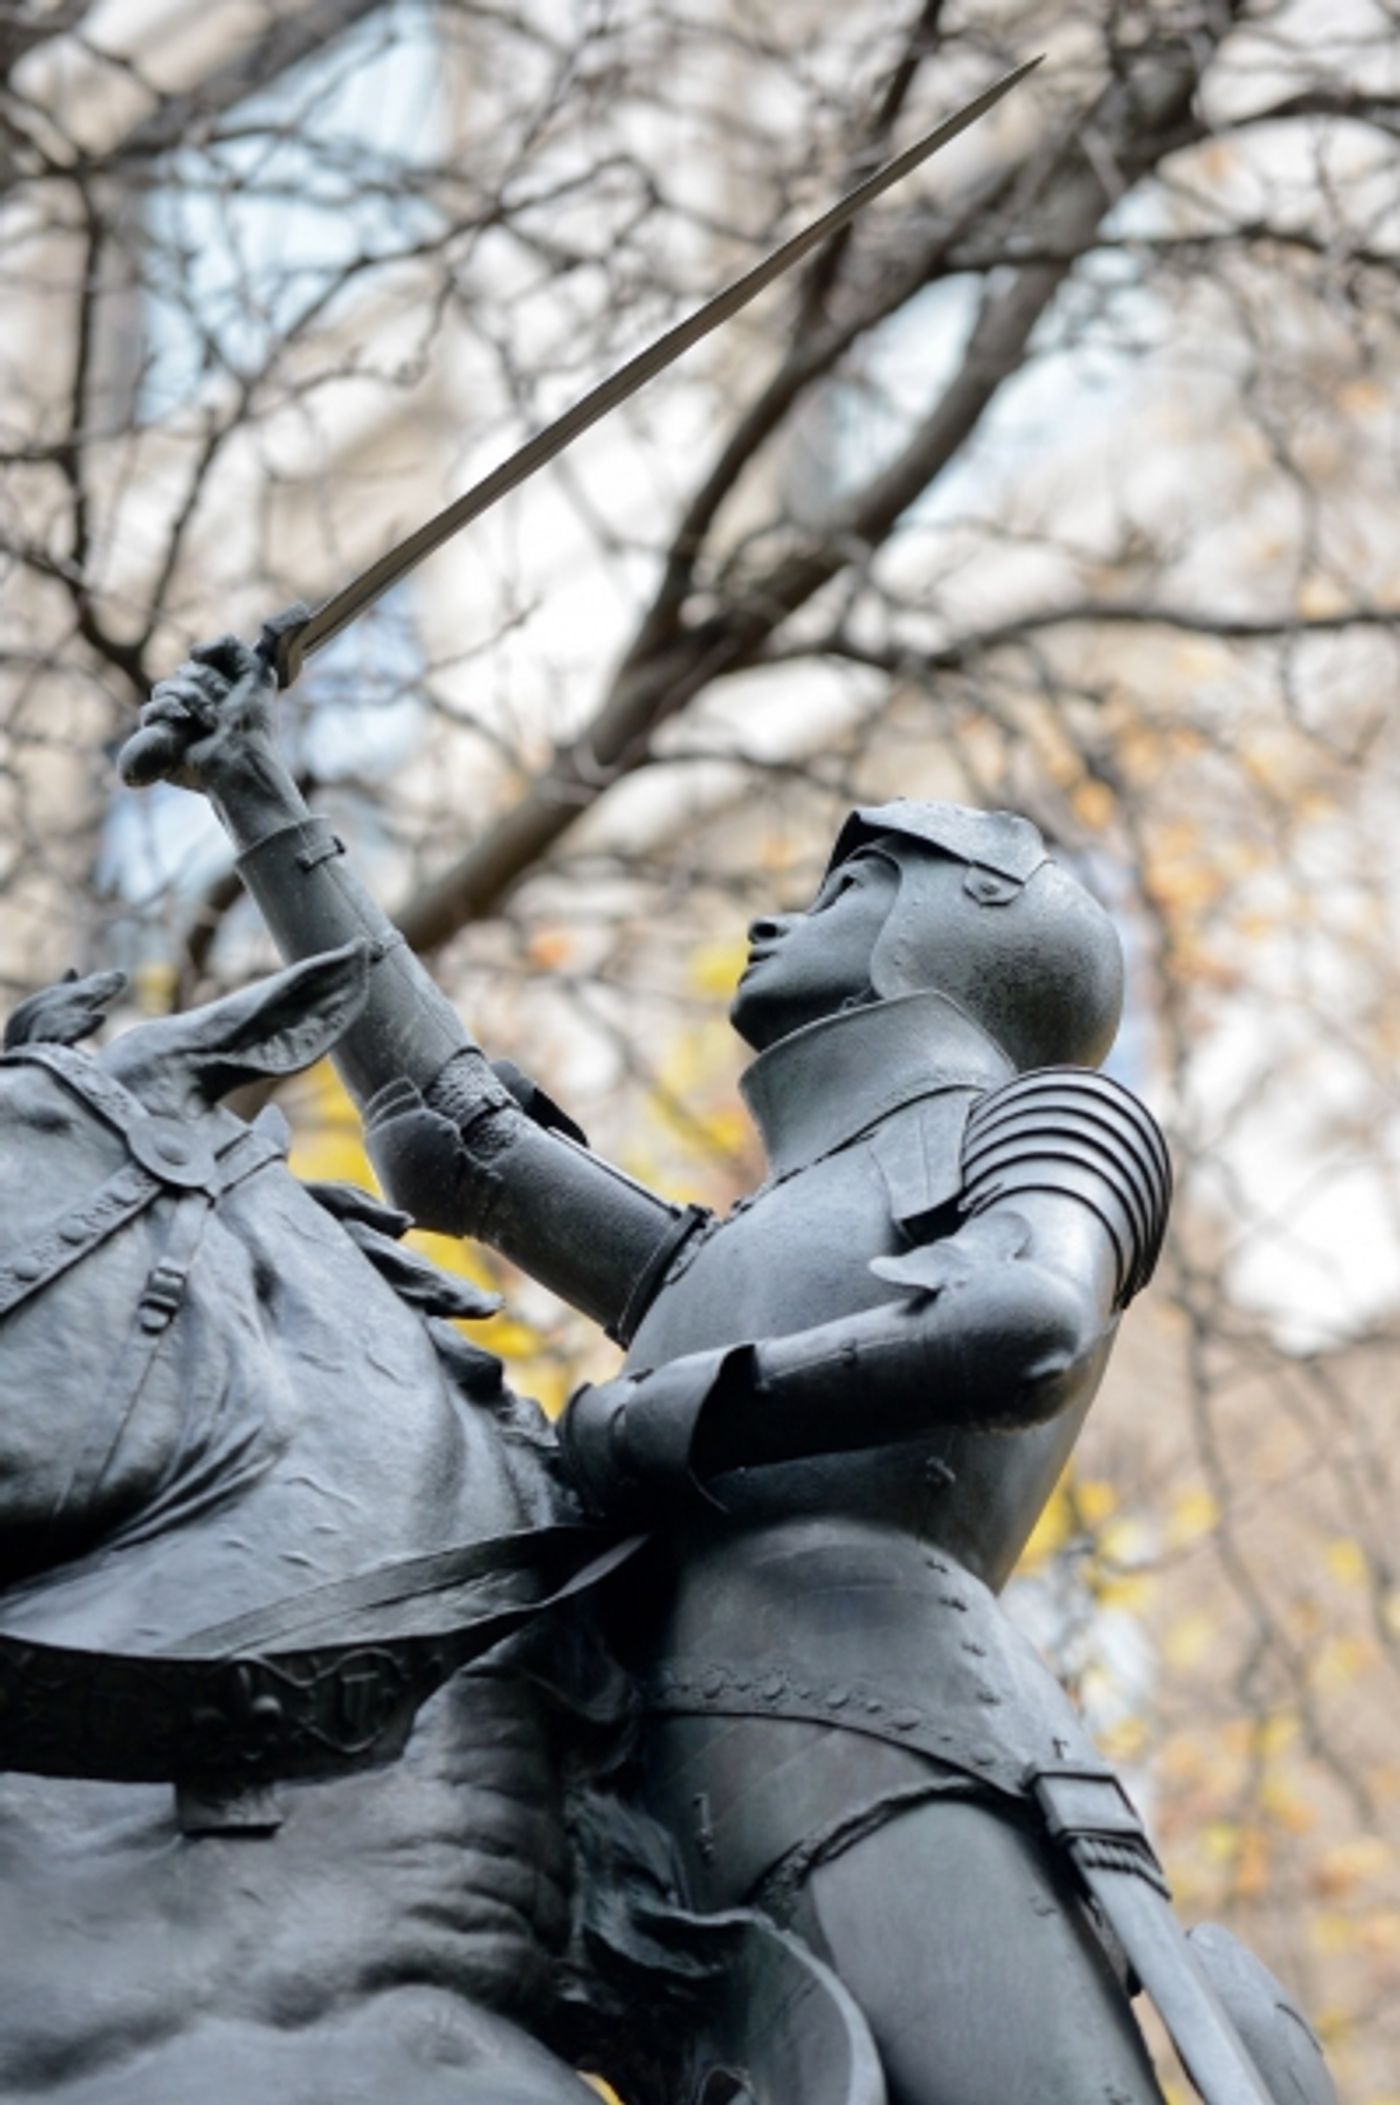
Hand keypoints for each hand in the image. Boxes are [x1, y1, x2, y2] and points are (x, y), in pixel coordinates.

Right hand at [118, 605, 305, 792]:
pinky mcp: (162, 739)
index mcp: (218, 689)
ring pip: (165, 689)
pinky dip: (167, 711)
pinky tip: (185, 721)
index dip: (216, 670)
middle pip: (184, 671)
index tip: (233, 685)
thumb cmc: (253, 721)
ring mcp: (178, 721)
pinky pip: (149, 712)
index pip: (200, 661)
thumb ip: (231, 645)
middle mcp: (197, 703)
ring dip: (192, 699)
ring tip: (211, 721)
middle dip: (206, 683)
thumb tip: (193, 653)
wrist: (242, 757)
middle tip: (225, 709)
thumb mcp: (257, 672)